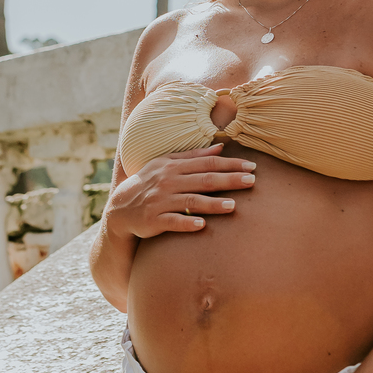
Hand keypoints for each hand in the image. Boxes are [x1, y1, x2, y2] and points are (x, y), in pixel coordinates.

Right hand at [103, 145, 255, 239]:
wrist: (121, 207)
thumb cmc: (149, 182)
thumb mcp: (167, 164)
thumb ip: (193, 156)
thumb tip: (221, 147)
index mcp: (173, 166)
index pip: (207, 163)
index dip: (230, 164)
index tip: (251, 166)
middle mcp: (168, 182)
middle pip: (203, 180)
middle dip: (228, 180)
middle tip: (251, 181)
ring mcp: (160, 201)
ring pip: (190, 201)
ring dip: (212, 204)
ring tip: (233, 206)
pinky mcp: (154, 220)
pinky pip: (172, 222)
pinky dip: (186, 223)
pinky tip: (202, 225)